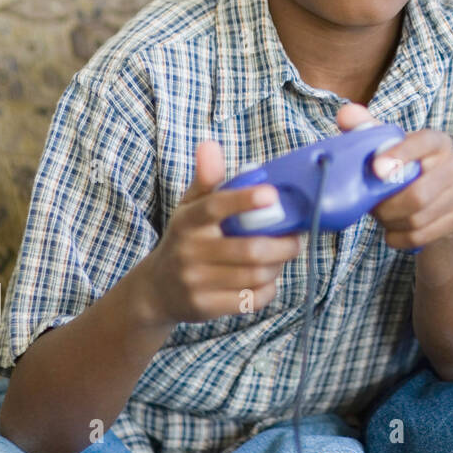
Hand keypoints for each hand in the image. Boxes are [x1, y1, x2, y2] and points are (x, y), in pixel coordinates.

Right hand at [137, 140, 300, 325]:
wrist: (156, 290)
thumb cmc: (185, 239)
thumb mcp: (190, 208)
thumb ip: (206, 179)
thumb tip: (210, 144)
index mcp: (188, 221)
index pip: (215, 207)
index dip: (244, 200)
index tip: (272, 194)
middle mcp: (189, 252)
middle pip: (249, 249)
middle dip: (283, 245)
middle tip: (296, 238)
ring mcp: (195, 282)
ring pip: (255, 275)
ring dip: (277, 265)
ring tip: (281, 257)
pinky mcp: (205, 307)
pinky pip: (251, 299)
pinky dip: (268, 288)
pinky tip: (266, 278)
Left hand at [335, 104, 452, 251]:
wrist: (438, 203)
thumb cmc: (406, 170)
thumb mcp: (389, 148)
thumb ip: (367, 129)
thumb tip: (345, 114)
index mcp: (437, 141)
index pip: (422, 143)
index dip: (399, 155)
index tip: (376, 169)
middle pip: (418, 194)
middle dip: (387, 205)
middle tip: (372, 206)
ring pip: (418, 218)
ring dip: (391, 222)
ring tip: (383, 215)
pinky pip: (421, 236)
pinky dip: (399, 237)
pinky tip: (393, 230)